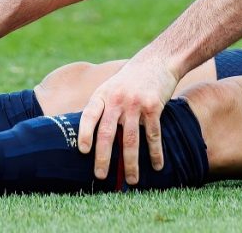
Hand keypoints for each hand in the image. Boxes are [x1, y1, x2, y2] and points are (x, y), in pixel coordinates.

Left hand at [76, 58, 177, 184]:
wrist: (158, 60)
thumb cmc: (131, 78)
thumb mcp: (110, 86)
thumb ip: (101, 107)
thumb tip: (88, 136)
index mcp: (103, 94)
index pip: (89, 115)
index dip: (84, 133)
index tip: (83, 151)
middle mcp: (117, 99)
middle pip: (107, 132)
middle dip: (103, 157)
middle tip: (101, 175)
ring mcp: (135, 103)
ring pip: (130, 139)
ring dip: (131, 163)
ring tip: (132, 180)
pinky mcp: (153, 107)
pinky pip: (153, 134)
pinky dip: (155, 153)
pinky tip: (157, 166)